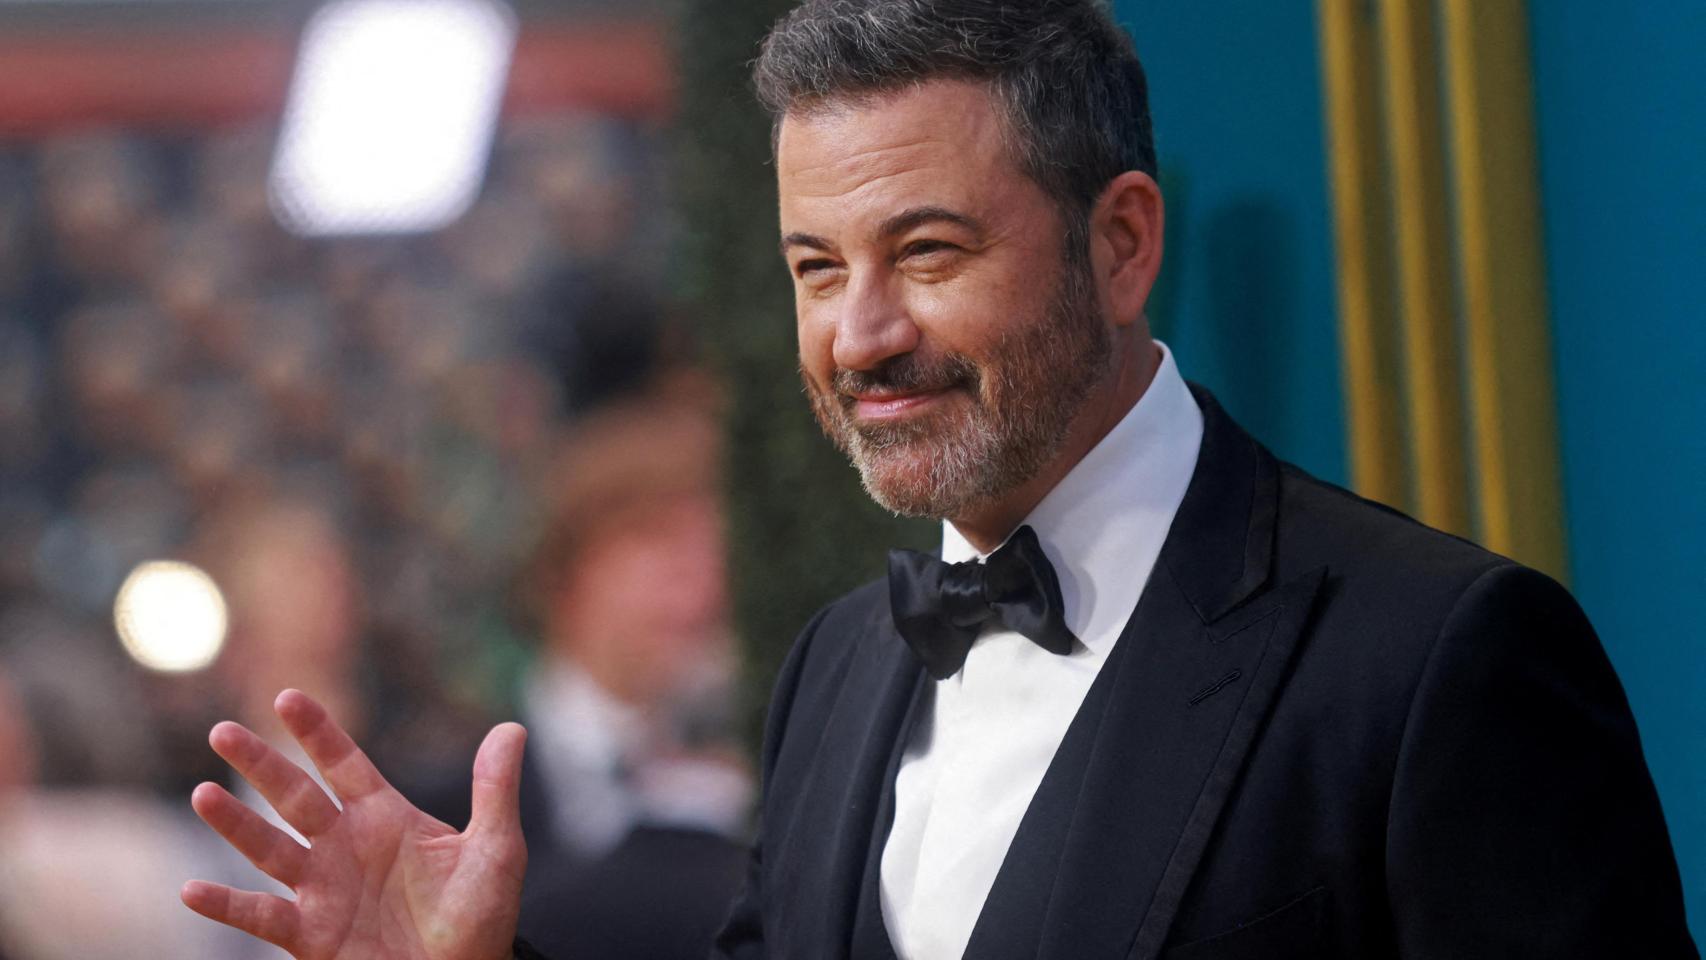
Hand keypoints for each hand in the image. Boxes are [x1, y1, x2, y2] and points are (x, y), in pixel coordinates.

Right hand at [182, 689, 526, 959]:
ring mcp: (323, 890)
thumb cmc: (481, 917)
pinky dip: (227, 905)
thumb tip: (512, 728)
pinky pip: (260, 917)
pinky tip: (192, 891)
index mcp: (384, 818)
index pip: (344, 763)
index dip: (316, 732)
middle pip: (295, 796)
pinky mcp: (310, 936)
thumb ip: (494, 791)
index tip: (287, 697)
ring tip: (202, 793)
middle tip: (221, 731)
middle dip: (260, 764)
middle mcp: (345, 846)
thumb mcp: (496, 851)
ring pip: (270, 848)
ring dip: (236, 824)